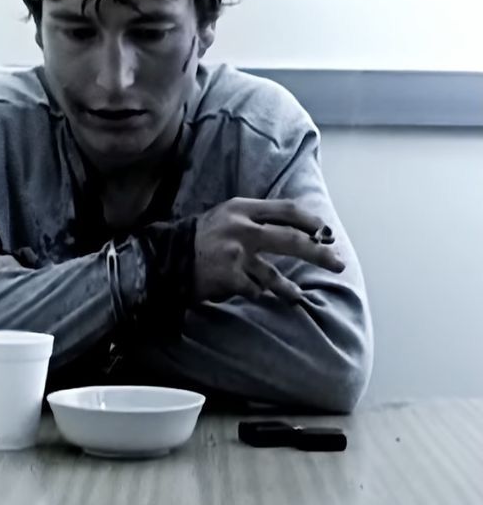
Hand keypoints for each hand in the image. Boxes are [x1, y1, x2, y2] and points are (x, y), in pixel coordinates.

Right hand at [193, 198, 344, 302]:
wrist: (166, 256)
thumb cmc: (200, 236)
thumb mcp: (226, 215)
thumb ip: (255, 219)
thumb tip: (295, 229)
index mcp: (242, 208)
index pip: (287, 210)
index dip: (311, 221)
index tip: (326, 232)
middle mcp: (242, 228)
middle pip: (292, 240)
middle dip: (319, 254)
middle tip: (338, 264)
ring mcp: (236, 255)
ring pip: (275, 275)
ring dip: (288, 289)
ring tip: (296, 296)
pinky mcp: (229, 278)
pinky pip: (253, 289)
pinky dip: (254, 293)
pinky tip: (252, 294)